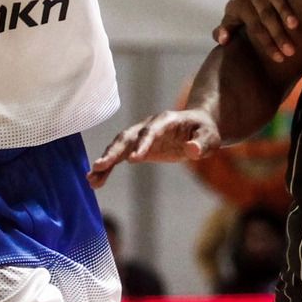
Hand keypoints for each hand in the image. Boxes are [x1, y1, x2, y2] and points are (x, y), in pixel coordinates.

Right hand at [88, 109, 222, 187]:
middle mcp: (148, 126)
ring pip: (118, 147)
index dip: (143, 143)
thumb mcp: (210, 138)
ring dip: (105, 161)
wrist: (197, 128)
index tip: (134, 159)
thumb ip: (202, 144)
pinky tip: (96, 181)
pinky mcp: (136, 147)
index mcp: (166, 121)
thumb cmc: (205, 132)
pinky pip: (119, 157)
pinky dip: (107, 168)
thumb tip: (192, 151)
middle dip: (114, 151)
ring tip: (91, 179)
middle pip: (128, 137)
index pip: (152, 131)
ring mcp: (140, 136)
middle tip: (100, 165)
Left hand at [215, 0, 298, 59]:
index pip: (255, 28)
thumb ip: (225, 29)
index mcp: (242, 6)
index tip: (279, 58)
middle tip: (290, 50)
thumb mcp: (231, 15)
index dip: (266, 43)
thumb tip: (222, 41)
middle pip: (265, 14)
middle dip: (278, 32)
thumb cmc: (243, 3)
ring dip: (284, 8)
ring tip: (294, 25)